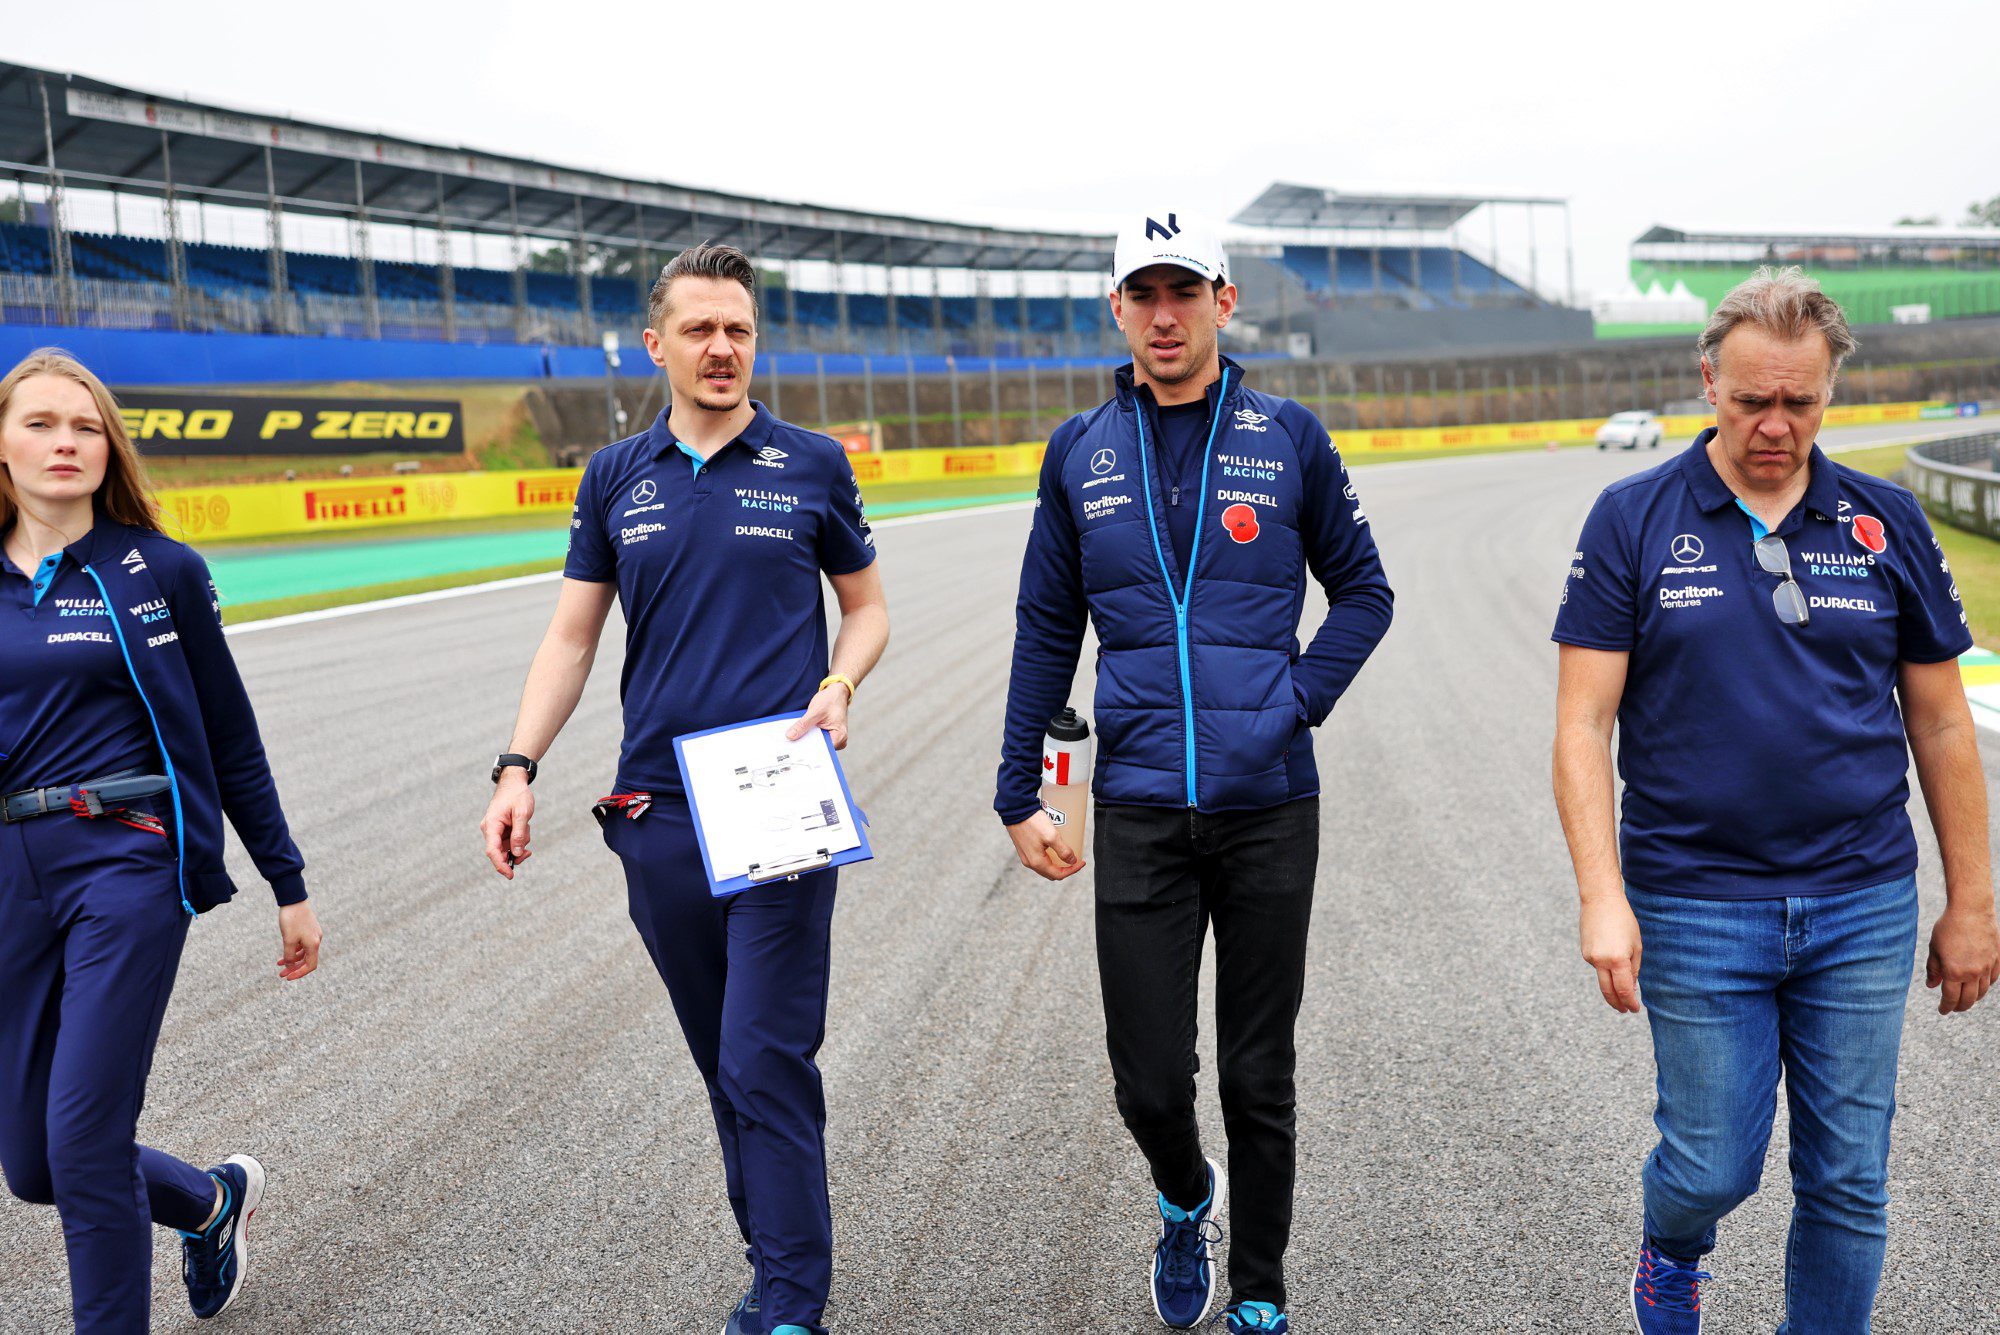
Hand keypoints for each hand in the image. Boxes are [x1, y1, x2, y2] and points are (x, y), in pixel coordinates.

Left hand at [276, 900, 322, 980]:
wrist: (294, 900)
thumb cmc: (291, 919)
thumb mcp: (288, 940)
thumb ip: (289, 955)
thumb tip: (290, 965)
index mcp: (313, 944)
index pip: (310, 965)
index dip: (299, 973)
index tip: (288, 977)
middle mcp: (316, 940)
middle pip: (307, 960)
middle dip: (294, 968)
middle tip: (281, 974)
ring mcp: (313, 934)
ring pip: (304, 952)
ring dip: (292, 959)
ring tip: (279, 963)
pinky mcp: (309, 929)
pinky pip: (302, 944)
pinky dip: (294, 950)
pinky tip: (284, 950)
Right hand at [481, 773, 535, 878]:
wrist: (514, 782)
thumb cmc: (517, 795)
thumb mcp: (522, 814)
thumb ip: (519, 834)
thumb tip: (516, 853)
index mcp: (491, 825)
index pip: (492, 851)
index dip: (501, 865)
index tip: (510, 875)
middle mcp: (490, 829)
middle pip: (500, 852)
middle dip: (514, 854)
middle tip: (529, 853)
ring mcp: (495, 830)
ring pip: (507, 847)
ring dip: (520, 843)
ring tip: (527, 827)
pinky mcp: (500, 829)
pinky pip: (510, 841)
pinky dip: (519, 839)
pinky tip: (525, 828)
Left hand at [786, 683, 850, 749]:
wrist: (836, 692)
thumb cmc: (831, 700)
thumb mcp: (815, 711)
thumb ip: (803, 725)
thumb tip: (790, 736)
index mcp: (839, 736)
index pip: (822, 750)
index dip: (807, 750)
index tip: (794, 749)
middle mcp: (839, 740)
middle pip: (819, 748)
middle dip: (805, 744)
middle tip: (790, 742)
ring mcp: (833, 738)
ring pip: (816, 743)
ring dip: (806, 739)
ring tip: (794, 737)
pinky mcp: (827, 735)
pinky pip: (816, 738)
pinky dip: (808, 735)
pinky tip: (800, 732)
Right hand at [1006, 810, 1084, 881]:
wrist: (1015, 810)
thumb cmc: (1033, 822)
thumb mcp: (1052, 836)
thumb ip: (1063, 850)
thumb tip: (1072, 861)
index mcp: (1037, 862)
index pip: (1058, 874)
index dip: (1072, 870)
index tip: (1081, 862)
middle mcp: (1029, 862)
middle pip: (1051, 873)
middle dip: (1065, 869)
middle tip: (1075, 860)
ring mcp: (1025, 856)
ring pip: (1045, 867)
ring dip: (1057, 864)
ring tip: (1066, 855)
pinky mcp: (1024, 849)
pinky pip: (1039, 859)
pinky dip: (1049, 859)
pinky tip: (1054, 850)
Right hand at [1580, 892, 1642, 1012]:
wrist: (1600, 901)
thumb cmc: (1623, 920)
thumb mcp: (1636, 945)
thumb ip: (1634, 969)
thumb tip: (1630, 987)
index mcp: (1617, 960)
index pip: (1624, 990)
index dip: (1630, 1002)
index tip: (1634, 1009)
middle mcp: (1600, 961)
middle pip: (1608, 991)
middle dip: (1617, 1003)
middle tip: (1625, 1010)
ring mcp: (1590, 957)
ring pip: (1602, 979)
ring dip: (1612, 986)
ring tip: (1623, 988)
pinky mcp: (1585, 952)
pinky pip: (1598, 967)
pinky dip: (1606, 970)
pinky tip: (1612, 959)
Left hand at [1926, 902, 1999, 1013]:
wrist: (1971, 911)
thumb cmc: (1948, 928)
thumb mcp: (1934, 949)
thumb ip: (1933, 969)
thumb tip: (1931, 986)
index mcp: (1954, 972)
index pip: (1950, 997)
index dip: (1946, 1007)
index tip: (1942, 1011)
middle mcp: (1972, 973)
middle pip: (1968, 999)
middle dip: (1960, 1007)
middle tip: (1954, 1008)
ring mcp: (1987, 967)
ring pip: (1982, 991)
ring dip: (1973, 998)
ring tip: (1965, 999)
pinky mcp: (1997, 960)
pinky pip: (1992, 980)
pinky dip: (1985, 986)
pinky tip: (1979, 986)